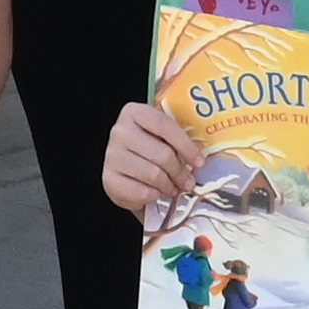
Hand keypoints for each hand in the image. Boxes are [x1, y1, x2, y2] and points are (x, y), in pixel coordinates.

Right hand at [97, 99, 201, 221]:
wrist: (127, 173)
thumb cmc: (150, 152)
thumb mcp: (163, 138)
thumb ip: (178, 141)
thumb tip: (199, 160)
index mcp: (134, 112)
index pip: (165, 126)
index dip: (186, 146)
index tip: (199, 162)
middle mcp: (120, 131)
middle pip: (162, 154)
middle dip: (180, 172)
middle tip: (189, 182)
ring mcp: (112, 155)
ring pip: (154, 174)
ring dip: (169, 186)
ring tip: (174, 188)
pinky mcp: (109, 179)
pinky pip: (142, 191)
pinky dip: (154, 196)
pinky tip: (156, 193)